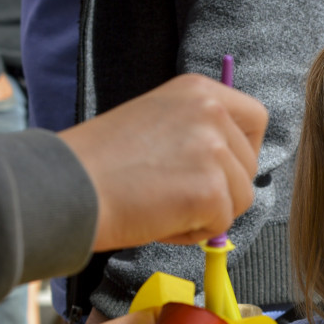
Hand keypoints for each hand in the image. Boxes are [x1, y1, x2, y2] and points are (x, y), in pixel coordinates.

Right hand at [57, 74, 267, 250]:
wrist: (66, 187)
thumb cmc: (103, 163)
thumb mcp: (159, 123)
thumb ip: (199, 132)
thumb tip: (234, 165)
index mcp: (200, 90)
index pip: (257, 118)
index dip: (244, 150)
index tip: (222, 168)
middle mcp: (212, 112)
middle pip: (250, 166)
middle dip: (222, 189)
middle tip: (174, 192)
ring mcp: (214, 150)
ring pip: (241, 199)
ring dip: (208, 213)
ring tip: (162, 204)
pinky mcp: (211, 190)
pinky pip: (221, 225)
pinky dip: (192, 233)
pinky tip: (159, 219)